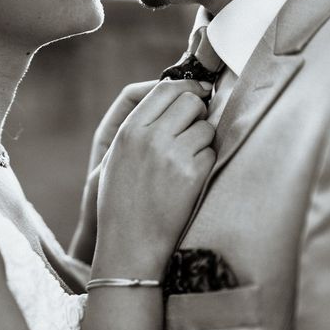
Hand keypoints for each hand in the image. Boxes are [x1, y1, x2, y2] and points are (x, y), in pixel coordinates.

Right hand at [94, 80, 215, 279]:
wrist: (130, 241)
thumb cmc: (122, 200)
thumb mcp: (117, 157)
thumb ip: (140, 126)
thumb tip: (178, 98)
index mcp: (129, 130)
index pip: (165, 89)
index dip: (186, 88)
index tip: (197, 94)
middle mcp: (150, 137)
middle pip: (190, 101)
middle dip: (197, 112)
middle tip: (193, 130)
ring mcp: (172, 155)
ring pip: (206, 127)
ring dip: (203, 140)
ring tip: (187, 162)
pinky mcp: (192, 175)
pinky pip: (212, 153)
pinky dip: (206, 163)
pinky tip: (191, 180)